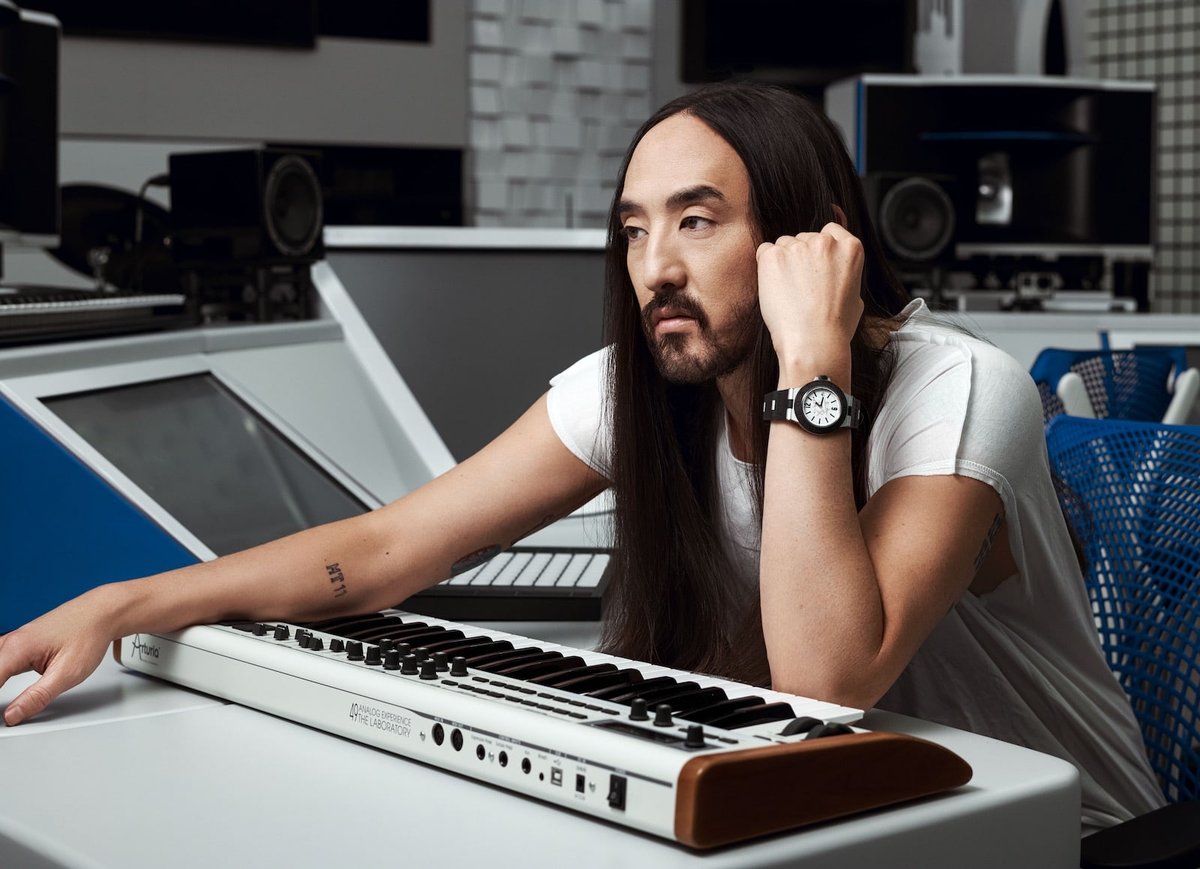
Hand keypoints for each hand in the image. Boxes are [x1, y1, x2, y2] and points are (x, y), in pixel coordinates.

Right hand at [0, 590, 117, 725]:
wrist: (104, 613)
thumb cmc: (89, 635)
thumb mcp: (67, 674)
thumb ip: (37, 697)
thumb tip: (12, 715)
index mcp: (17, 649)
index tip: (2, 714)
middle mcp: (12, 641)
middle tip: (5, 711)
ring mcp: (17, 640)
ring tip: (6, 703)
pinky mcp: (23, 642)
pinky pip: (1, 659)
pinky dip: (0, 673)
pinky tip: (4, 681)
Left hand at [755, 212, 864, 369]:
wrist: (812, 342)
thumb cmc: (835, 327)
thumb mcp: (856, 296)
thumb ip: (845, 274)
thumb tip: (835, 271)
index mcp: (850, 248)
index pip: (830, 231)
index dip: (820, 249)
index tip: (815, 265)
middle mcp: (825, 242)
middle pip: (804, 238)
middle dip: (801, 258)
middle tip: (801, 287)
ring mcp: (798, 247)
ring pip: (784, 244)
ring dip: (783, 262)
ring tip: (789, 292)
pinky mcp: (773, 256)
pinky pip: (764, 252)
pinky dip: (765, 268)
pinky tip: (775, 289)